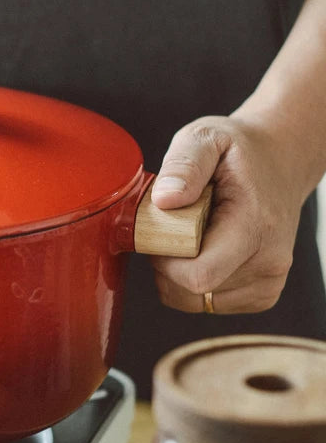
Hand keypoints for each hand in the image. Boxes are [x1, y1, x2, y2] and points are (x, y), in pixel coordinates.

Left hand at [148, 114, 304, 313]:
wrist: (280, 161)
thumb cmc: (239, 151)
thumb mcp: (205, 138)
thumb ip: (184, 165)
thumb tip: (165, 200)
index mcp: (255, 225)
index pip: (198, 275)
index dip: (164, 260)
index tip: (161, 232)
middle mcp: (269, 260)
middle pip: (191, 292)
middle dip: (167, 265)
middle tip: (173, 229)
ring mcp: (268, 281)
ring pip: (195, 302)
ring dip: (178, 274)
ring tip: (191, 237)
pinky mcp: (261, 293)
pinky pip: (206, 304)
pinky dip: (193, 283)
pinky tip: (202, 250)